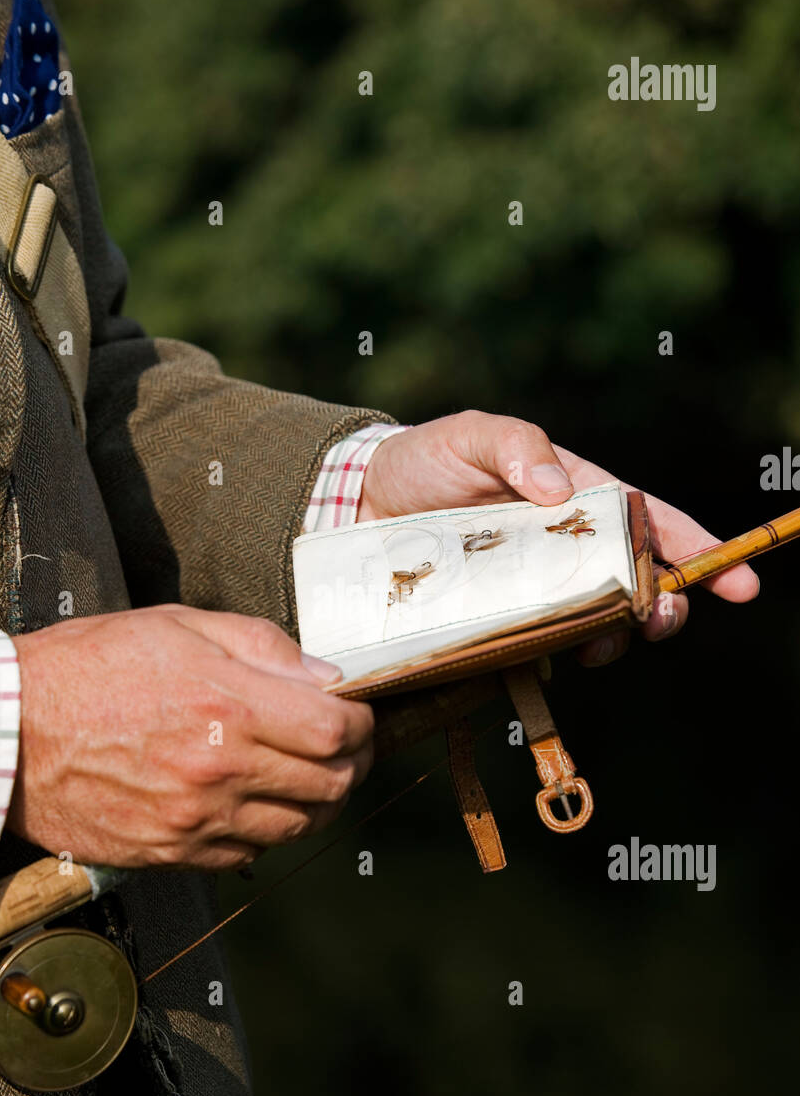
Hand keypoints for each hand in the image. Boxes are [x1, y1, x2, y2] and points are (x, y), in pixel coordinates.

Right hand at [6, 606, 373, 869]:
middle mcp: (220, 769)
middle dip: (352, 763)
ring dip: (315, 801)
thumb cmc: (90, 666)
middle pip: (332, 784)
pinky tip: (253, 801)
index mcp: (229, 704)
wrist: (12, 730)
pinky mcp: (172, 852)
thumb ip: (263, 648)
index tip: (356, 713)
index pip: (337, 729)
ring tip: (303, 775)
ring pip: (298, 827)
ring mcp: (197, 819)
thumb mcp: (180, 625)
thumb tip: (326, 677)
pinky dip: (265, 831)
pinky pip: (249, 854)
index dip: (362, 721)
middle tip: (346, 747)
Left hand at [357, 410, 758, 664]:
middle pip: (637, 582)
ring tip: (607, 642)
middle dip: (665, 604)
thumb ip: (514, 445)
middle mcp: (564, 549)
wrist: (357, 506)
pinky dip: (556, 660)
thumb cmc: (423, 461)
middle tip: (663, 618)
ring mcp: (534, 592)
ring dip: (616, 637)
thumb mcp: (469, 435)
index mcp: (575, 498)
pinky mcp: (499, 626)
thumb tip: (556, 485)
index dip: (698, 551)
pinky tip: (553, 659)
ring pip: (598, 624)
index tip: (738, 582)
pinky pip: (539, 651)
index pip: (650, 523)